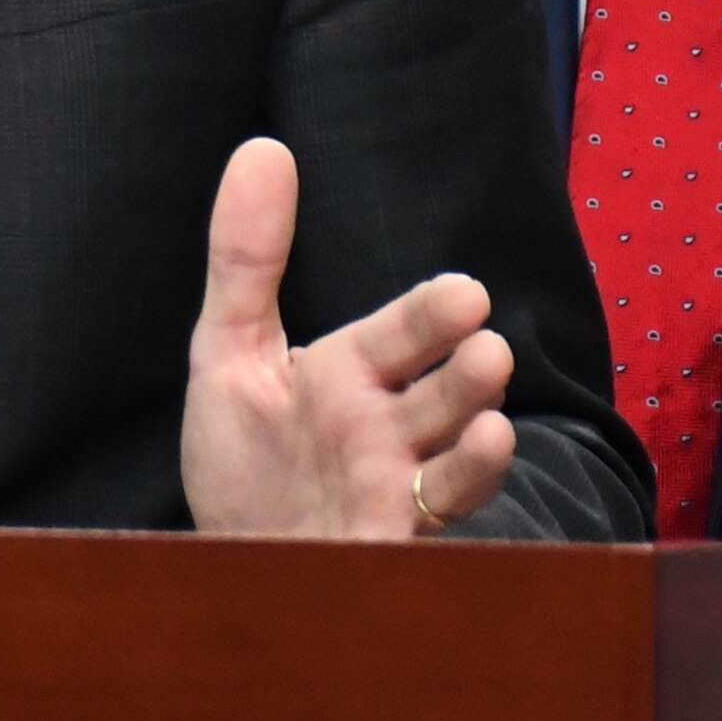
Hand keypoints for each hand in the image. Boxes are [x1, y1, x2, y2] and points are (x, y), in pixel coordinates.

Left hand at [175, 139, 513, 538]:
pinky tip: (445, 510)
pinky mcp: (386, 554)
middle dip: (466, 377)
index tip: (465, 296)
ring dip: (478, 453)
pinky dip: (444, 525)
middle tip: (488, 351)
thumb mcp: (229, 352)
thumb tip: (262, 148)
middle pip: (443, 396)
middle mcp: (388, 431)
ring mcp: (394, 494)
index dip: (433, 317)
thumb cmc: (245, 463)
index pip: (406, 333)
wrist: (229, 572)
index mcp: (354, 375)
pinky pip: (427, 539)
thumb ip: (247, 258)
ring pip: (454, 468)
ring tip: (492, 424)